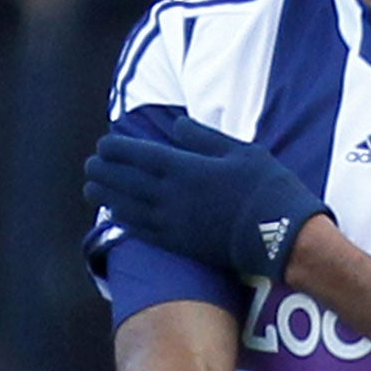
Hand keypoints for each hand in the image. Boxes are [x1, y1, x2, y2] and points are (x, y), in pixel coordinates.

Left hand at [84, 117, 331, 281]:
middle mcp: (173, 196)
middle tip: (89, 165)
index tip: (103, 143)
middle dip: (106, 172)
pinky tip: (115, 216)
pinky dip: (126, 221)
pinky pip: (144, 231)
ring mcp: (174, 223)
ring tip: (91, 188)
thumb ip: (203, 138)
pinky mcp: (181, 244)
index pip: (141, 156)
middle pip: (129, 182)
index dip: (119, 150)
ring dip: (108, 197)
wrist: (281, 235)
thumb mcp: (240, 150)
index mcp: (187, 169)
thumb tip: (175, 126)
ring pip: (130, 207)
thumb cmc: (266, 187)